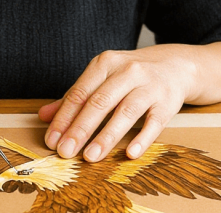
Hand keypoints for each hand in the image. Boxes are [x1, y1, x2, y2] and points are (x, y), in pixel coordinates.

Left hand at [38, 42, 220, 162]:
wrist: (176, 64)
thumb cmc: (132, 74)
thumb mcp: (103, 77)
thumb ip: (74, 97)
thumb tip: (44, 116)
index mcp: (105, 63)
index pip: (79, 93)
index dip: (64, 118)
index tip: (52, 140)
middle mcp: (127, 71)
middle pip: (99, 102)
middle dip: (80, 129)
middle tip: (65, 152)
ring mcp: (149, 86)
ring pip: (125, 112)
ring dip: (106, 136)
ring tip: (90, 156)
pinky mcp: (168, 101)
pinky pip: (154, 122)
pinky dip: (142, 138)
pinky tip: (129, 153)